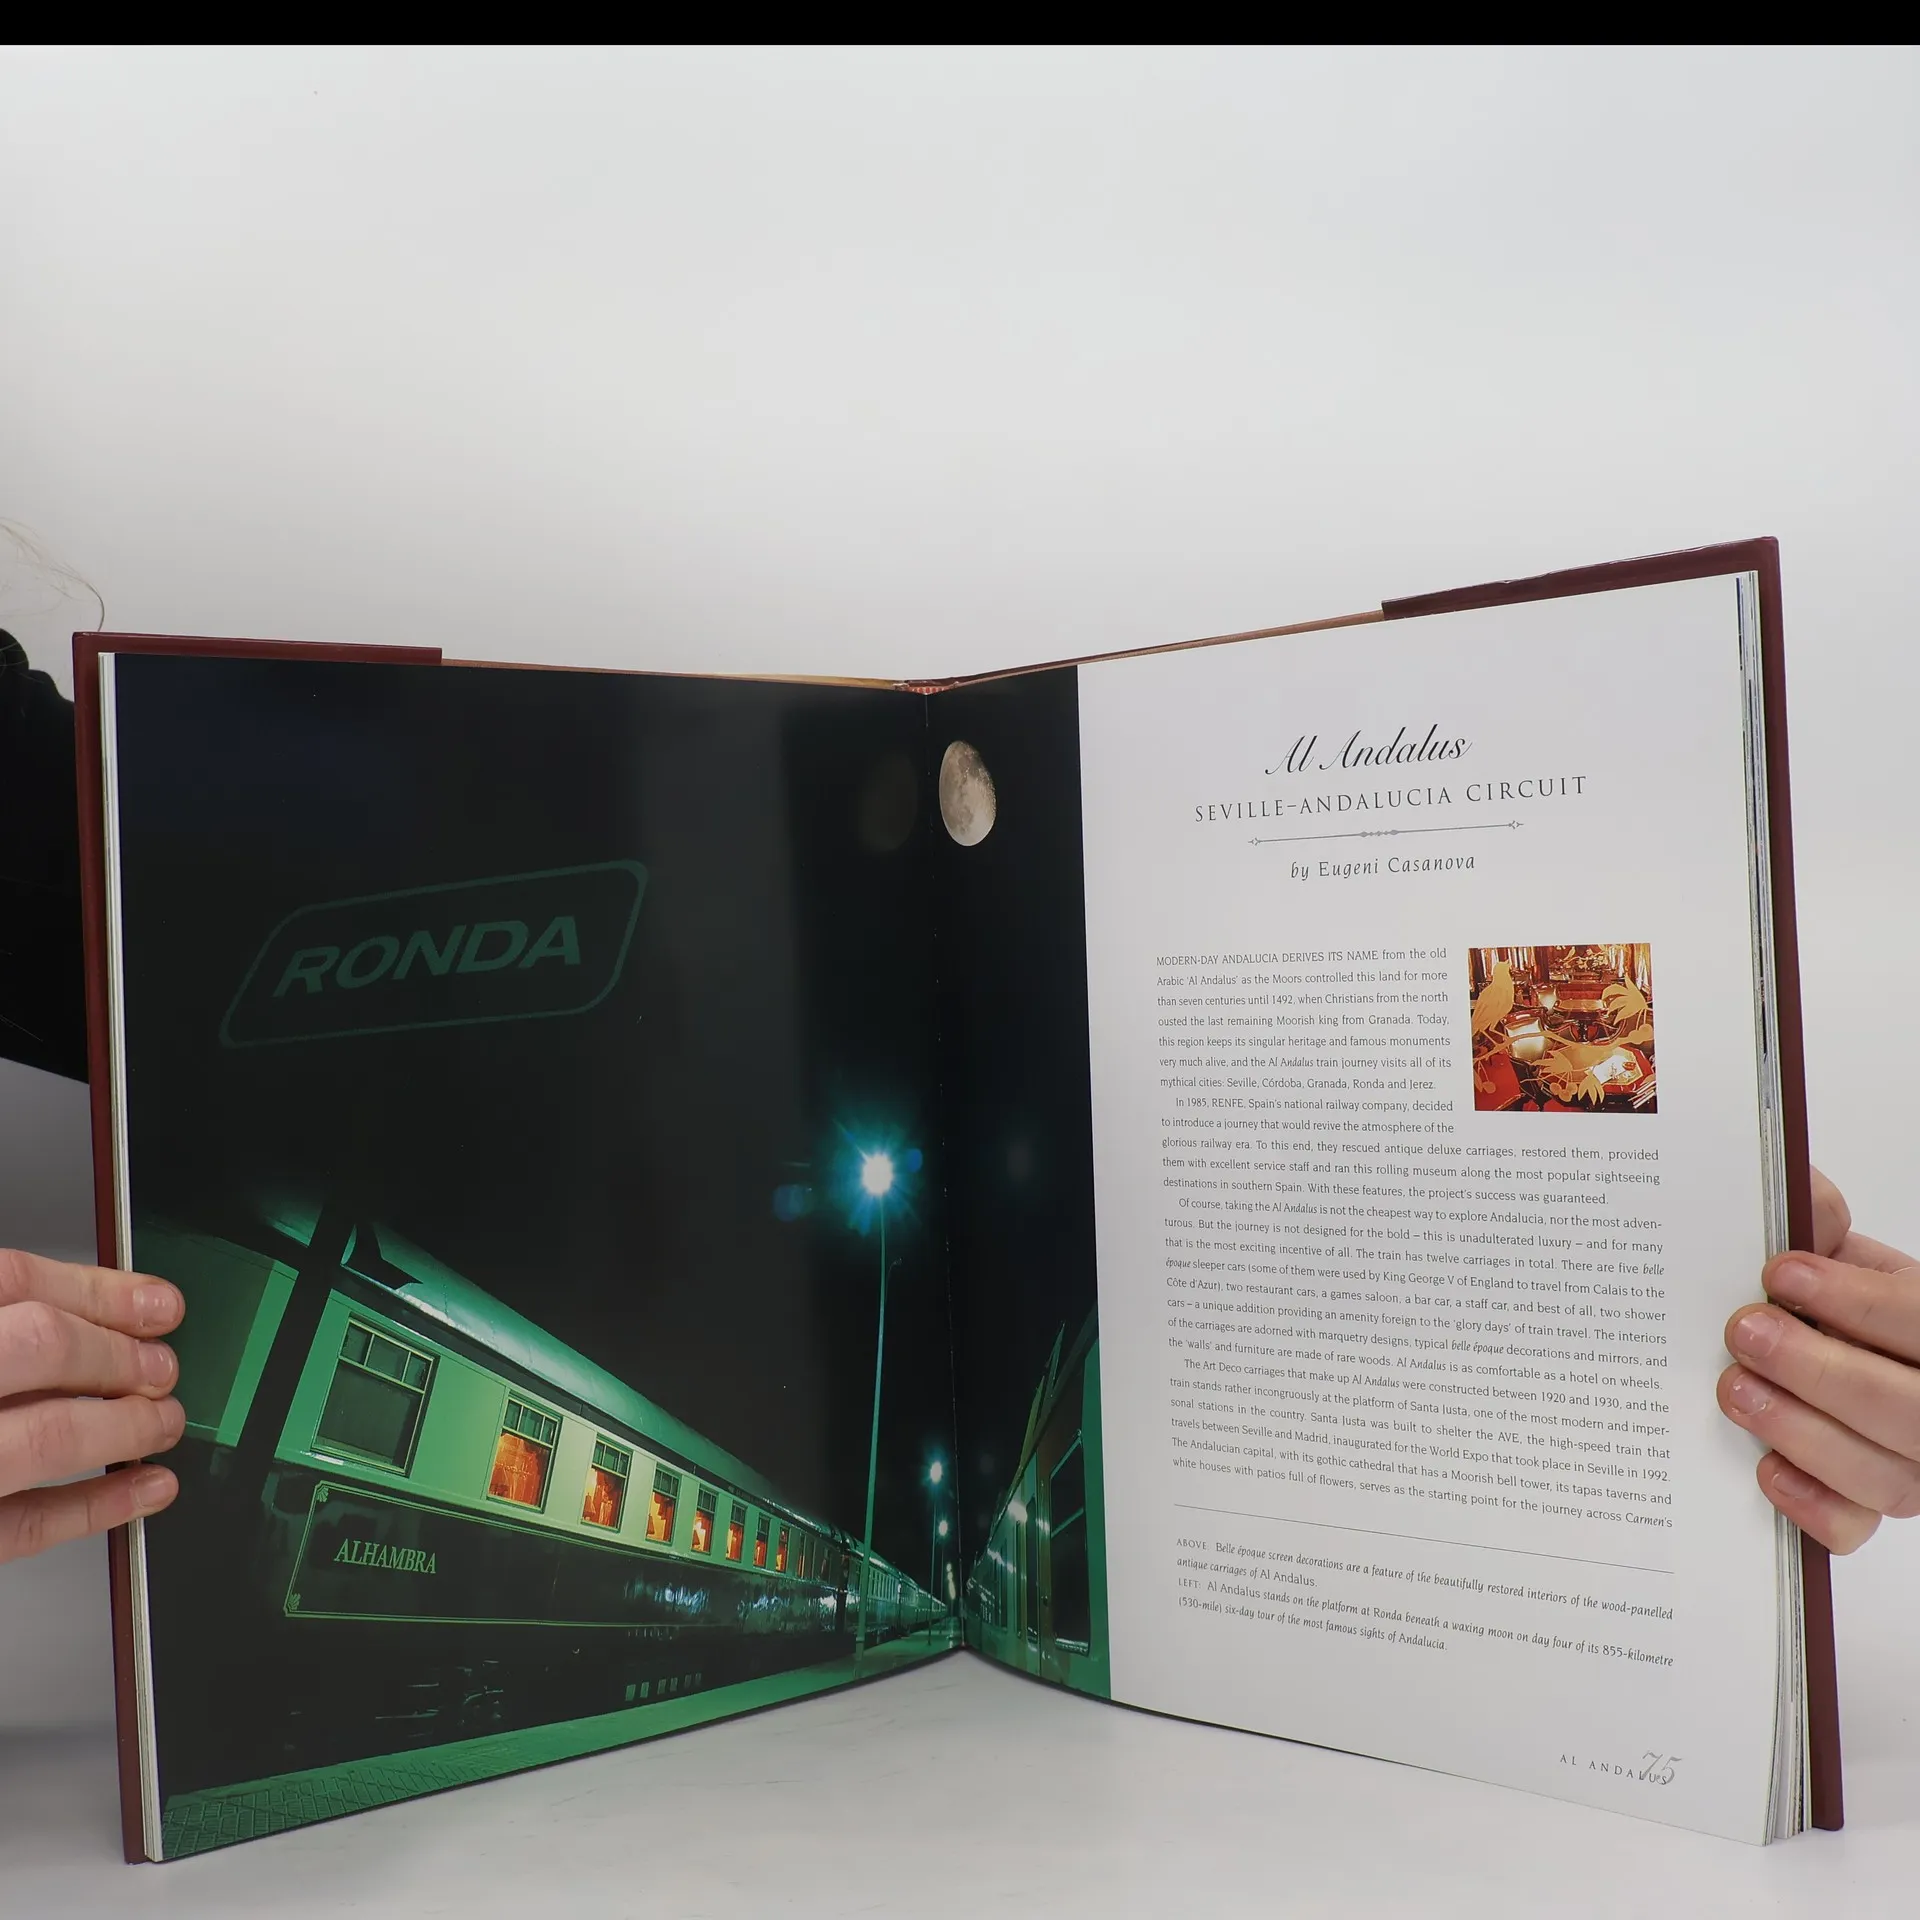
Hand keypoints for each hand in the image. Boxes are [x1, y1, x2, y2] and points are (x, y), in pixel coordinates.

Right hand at [0, 1248, 185, 1563]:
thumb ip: (3, 1324)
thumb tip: (101, 1317)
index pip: (17, 1282)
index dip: (102, 1293)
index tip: (159, 1306)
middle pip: (42, 1346)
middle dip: (120, 1354)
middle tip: (162, 1369)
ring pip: (47, 1435)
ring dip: (126, 1424)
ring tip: (165, 1422)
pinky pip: (26, 1526)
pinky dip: (100, 1506)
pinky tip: (149, 1488)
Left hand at [1718, 1170, 1919, 1553]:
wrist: (1837, 1348)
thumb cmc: (1842, 1302)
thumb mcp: (1841, 1257)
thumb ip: (1822, 1226)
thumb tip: (1803, 1191)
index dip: (1859, 1302)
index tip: (1781, 1272)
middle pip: (1909, 1410)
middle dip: (1822, 1371)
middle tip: (1744, 1331)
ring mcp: (1912, 1464)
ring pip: (1886, 1476)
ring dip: (1803, 1432)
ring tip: (1734, 1389)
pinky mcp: (1867, 1505)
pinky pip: (1854, 1527)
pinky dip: (1811, 1504)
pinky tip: (1764, 1468)